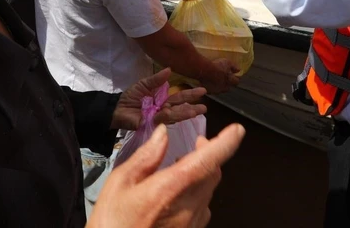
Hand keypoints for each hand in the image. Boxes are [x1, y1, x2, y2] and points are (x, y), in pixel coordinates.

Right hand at [88, 122, 245, 227]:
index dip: (225, 143)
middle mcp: (188, 208)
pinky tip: (179, 194)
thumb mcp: (119, 183)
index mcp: (170, 189)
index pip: (207, 161)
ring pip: (208, 192)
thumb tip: (163, 134)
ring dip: (202, 175)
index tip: (237, 130)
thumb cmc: (112, 223)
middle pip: (212, 175)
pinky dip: (197, 194)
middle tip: (197, 144)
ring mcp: (191, 225)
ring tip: (182, 168)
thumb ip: (146, 157)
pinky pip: (202, 209)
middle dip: (210, 155)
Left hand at [113, 68, 207, 130]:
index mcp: (164, 99)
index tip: (203, 90)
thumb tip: (170, 69)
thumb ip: (157, 79)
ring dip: (185, 113)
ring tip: (196, 111)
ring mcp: (159, 118)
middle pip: (180, 107)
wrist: (117, 107)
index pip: (180, 96)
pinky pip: (160, 119)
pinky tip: (171, 112)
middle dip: (192, 107)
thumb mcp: (145, 84)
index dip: (191, 94)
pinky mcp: (151, 124)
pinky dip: (166, 115)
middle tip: (205, 107)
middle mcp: (164, 109)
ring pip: (174, 115)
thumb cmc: (131, 96)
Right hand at [200, 58, 239, 94]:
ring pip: (219, 90)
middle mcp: (224, 88)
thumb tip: (238, 70)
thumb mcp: (227, 62)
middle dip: (227, 84)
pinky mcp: (209, 91)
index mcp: (230, 81)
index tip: (234, 76)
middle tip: (224, 79)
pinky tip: (208, 83)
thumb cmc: (217, 66)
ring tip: (215, 80)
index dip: (235, 79)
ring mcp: (216, 91)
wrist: (204, 71)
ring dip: (218, 86)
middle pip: (228, 88)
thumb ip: (234, 67)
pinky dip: (210, 87)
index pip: (236, 82)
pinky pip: (211, 90)